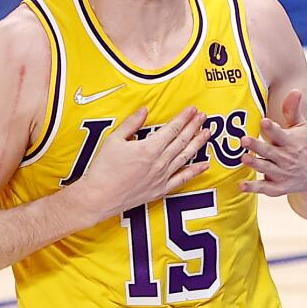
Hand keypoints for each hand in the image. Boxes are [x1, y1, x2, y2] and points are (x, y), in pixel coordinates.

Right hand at [79, 106, 211, 217]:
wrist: (99, 197)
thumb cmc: (103, 169)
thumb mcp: (113, 140)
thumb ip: (132, 124)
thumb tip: (144, 110)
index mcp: (149, 148)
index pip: (172, 129)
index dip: (184, 118)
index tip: (192, 109)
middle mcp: (160, 162)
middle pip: (182, 141)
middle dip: (194, 127)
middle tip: (203, 116)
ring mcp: (162, 177)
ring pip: (185, 157)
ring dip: (198, 143)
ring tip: (207, 133)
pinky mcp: (160, 190)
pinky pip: (182, 179)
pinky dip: (195, 171)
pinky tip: (205, 165)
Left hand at [239, 89, 306, 197]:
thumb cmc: (306, 145)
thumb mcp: (302, 127)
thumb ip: (293, 110)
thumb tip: (295, 90)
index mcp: (292, 141)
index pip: (281, 134)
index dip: (272, 128)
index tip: (264, 121)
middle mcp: (287, 158)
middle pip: (270, 152)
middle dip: (257, 146)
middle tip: (244, 140)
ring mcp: (283, 174)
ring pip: (267, 169)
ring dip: (255, 165)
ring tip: (243, 158)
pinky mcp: (279, 187)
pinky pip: (265, 189)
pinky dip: (254, 188)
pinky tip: (241, 185)